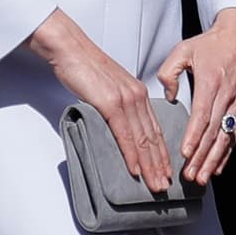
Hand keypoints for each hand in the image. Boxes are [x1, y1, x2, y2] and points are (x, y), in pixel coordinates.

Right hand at [29, 9, 173, 193]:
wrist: (68, 48)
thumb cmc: (83, 67)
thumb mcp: (107, 87)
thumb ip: (116, 105)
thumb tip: (116, 124)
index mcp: (138, 93)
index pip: (154, 128)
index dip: (162, 152)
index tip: (166, 169)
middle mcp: (137, 97)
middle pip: (152, 137)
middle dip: (160, 165)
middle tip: (165, 186)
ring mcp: (125, 100)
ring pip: (142, 139)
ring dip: (150, 166)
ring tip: (155, 184)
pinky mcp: (110, 103)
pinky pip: (124, 134)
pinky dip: (132, 154)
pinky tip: (136, 169)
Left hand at [156, 8, 235, 185]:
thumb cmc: (213, 43)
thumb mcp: (184, 49)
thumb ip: (169, 71)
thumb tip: (169, 94)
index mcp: (211, 82)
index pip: (202, 115)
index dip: (194, 137)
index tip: (185, 153)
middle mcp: (226, 96)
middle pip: (214, 133)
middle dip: (202, 157)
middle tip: (191, 175)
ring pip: (225, 138)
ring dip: (214, 160)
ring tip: (203, 177)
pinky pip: (234, 134)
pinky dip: (226, 153)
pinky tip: (218, 167)